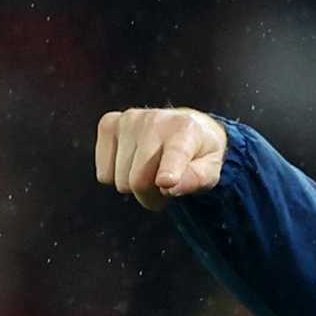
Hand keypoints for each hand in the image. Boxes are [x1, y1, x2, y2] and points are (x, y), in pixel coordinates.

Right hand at [94, 107, 227, 210]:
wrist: (185, 126)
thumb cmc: (199, 154)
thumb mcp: (211, 170)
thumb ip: (196, 179)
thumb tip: (169, 187)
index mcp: (186, 130)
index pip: (174, 154)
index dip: (169, 170)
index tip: (166, 182)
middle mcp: (154, 120)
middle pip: (139, 181)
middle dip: (151, 195)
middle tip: (166, 187)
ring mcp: (128, 120)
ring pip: (120, 181)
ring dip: (136, 187)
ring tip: (152, 173)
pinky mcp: (109, 124)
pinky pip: (104, 174)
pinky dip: (118, 177)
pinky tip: (134, 164)